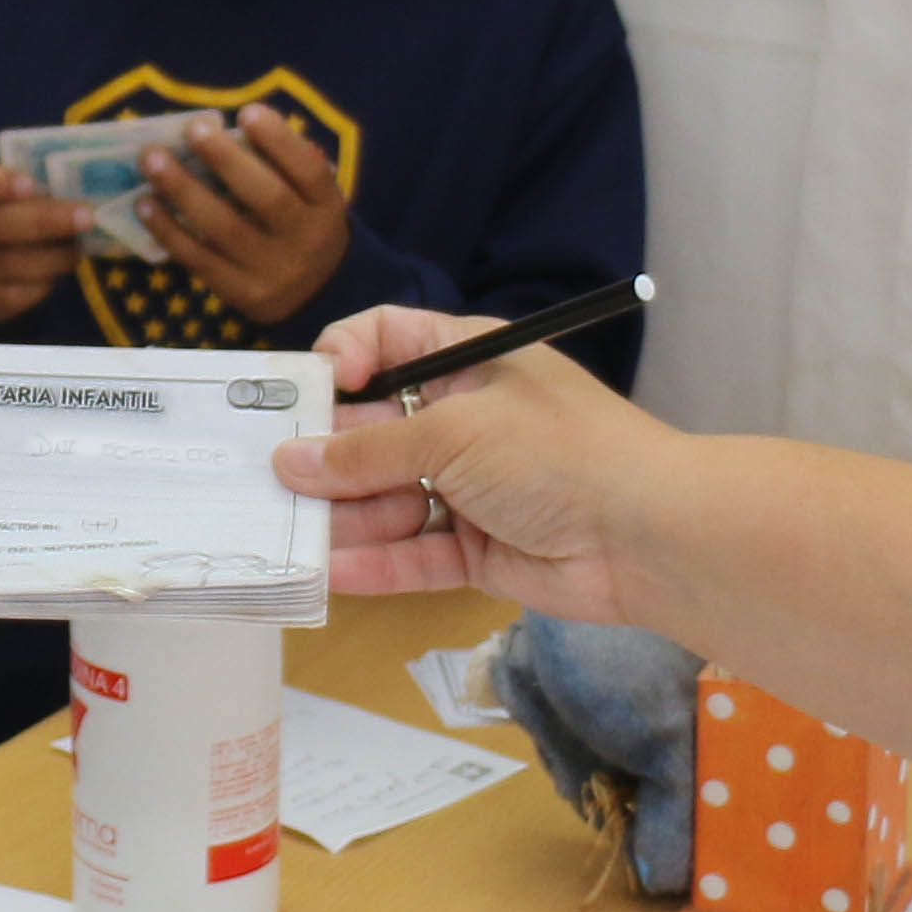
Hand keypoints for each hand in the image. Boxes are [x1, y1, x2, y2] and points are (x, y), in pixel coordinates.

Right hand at [0, 154, 85, 324]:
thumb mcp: (6, 181)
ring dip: (50, 257)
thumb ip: (31, 180)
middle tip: (85, 216)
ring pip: (3, 265)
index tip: (30, 183)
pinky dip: (39, 286)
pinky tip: (57, 271)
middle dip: (43, 221)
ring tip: (78, 248)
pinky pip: (6, 298)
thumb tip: (76, 187)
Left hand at [142, 105, 352, 324]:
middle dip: (226, 160)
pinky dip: (169, 231)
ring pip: (225, 229)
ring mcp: (273, 271)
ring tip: (152, 160)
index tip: (247, 112)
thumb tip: (228, 130)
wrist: (317, 294)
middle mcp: (306, 240)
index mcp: (326, 207)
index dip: (280, 141)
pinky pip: (200, 260)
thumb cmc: (300, 223)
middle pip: (268, 198)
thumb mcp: (310, 196)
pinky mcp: (243, 294)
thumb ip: (284, 164)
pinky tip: (145, 204)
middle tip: (191, 129)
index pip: (309, 171)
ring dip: (184, 191)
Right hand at [270, 303, 683, 619]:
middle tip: (265, 479)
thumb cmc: (559, 452)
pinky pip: (413, 554)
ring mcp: (470, 487)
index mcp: (468, 361)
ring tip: (285, 532)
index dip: (343, 358)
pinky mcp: (477, 548)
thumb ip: (369, 452)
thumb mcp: (456, 433)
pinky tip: (329, 572)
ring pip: (386, 499)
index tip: (310, 390)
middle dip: (323, 455)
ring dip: (340, 516)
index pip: (388, 339)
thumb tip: (291, 461)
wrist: (646, 534)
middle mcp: (465, 418)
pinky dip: (374, 564)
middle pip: (374, 430)